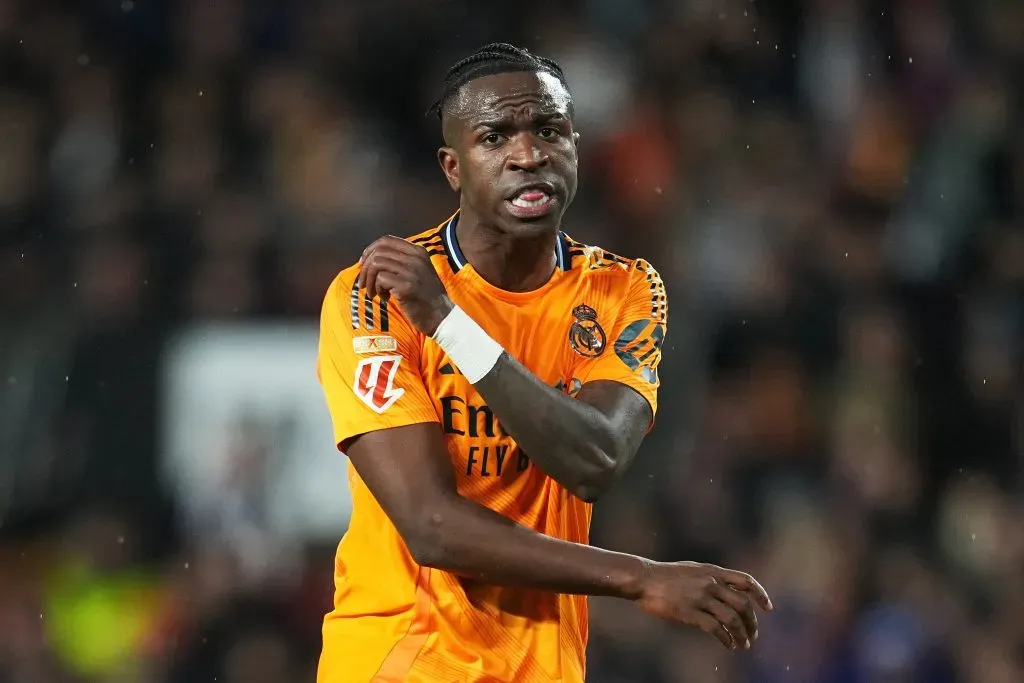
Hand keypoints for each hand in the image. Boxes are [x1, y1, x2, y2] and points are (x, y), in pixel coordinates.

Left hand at [357, 236, 453, 334]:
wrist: (442, 316)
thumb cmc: (426, 297)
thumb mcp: (418, 272)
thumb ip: (401, 262)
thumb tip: (372, 259)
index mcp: (418, 252)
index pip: (387, 240)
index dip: (370, 250)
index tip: (363, 264)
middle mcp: (415, 258)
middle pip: (378, 251)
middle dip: (365, 267)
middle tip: (363, 282)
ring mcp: (411, 271)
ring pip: (376, 264)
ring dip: (369, 280)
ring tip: (373, 292)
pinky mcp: (406, 285)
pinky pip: (381, 279)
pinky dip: (377, 289)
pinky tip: (385, 298)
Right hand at [636, 561, 772, 650]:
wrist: (644, 579)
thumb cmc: (666, 575)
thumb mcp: (693, 570)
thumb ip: (711, 578)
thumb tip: (727, 590)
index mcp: (713, 571)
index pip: (746, 581)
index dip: (760, 594)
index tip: (768, 608)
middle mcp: (711, 583)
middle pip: (743, 604)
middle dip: (752, 622)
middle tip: (753, 635)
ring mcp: (701, 597)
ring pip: (732, 619)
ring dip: (742, 634)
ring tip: (743, 645)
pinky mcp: (690, 612)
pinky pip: (715, 629)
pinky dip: (726, 639)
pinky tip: (728, 645)